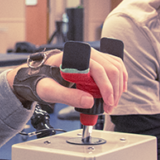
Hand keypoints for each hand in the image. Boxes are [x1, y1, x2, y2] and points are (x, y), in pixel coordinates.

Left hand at [6, 49, 126, 111]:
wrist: (39, 75)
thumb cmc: (42, 80)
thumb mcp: (50, 91)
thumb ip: (68, 96)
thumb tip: (90, 101)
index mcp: (73, 57)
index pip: (98, 69)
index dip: (106, 87)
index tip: (107, 102)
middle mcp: (86, 52)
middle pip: (111, 68)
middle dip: (114, 90)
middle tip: (109, 107)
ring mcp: (93, 55)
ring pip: (116, 67)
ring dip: (118, 86)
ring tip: (111, 102)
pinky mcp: (97, 60)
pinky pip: (115, 65)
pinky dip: (120, 79)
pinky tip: (118, 90)